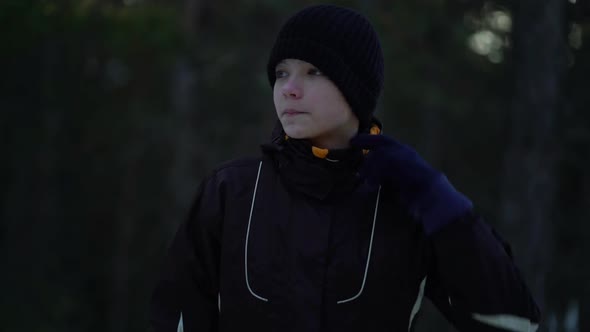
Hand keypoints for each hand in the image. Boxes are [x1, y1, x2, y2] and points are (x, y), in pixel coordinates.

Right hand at [350, 134, 472, 234]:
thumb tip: (363, 171)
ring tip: (356, 179)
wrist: (426, 194)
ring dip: (367, 176)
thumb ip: (373, 160)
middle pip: (378, 157)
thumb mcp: (388, 158)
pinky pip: (381, 186)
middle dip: (365, 160)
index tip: (351, 142)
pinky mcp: (398, 191)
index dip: (366, 140)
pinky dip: (372, 188)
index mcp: (399, 149)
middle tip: (352, 165)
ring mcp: (399, 176)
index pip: (380, 140)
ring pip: (378, 172)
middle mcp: (399, 160)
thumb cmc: (408, 170)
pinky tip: (365, 191)